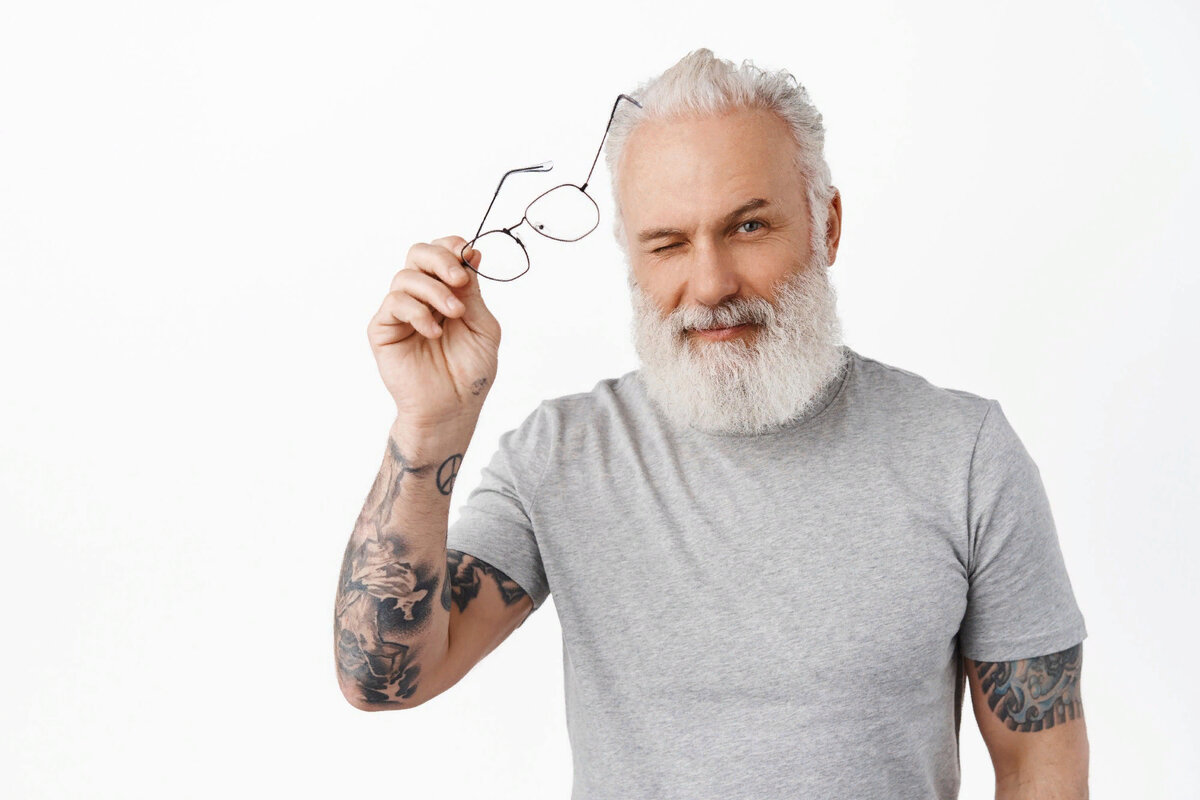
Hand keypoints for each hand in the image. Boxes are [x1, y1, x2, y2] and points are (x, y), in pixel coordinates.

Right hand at [368, 235, 501, 425]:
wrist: (452, 408)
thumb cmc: (470, 372)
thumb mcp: (482, 326)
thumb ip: (473, 292)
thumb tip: (472, 253)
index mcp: (446, 292)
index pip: (441, 254)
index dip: (451, 247)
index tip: (468, 254)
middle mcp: (421, 297)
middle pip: (418, 254)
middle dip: (440, 260)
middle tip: (459, 280)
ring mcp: (400, 312)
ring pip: (405, 277)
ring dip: (434, 291)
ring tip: (453, 315)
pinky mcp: (383, 329)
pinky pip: (394, 303)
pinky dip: (417, 312)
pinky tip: (433, 332)